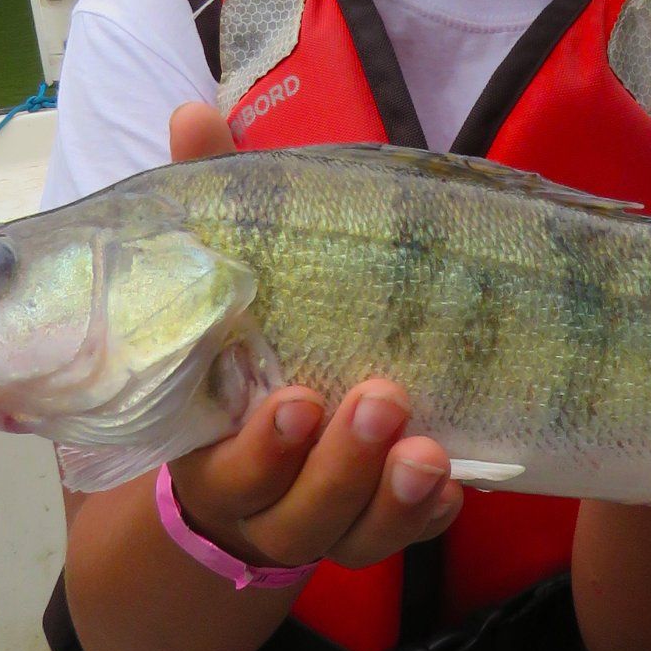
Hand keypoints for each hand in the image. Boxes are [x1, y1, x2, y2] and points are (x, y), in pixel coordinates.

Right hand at [160, 103, 464, 571]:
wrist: (258, 441)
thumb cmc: (242, 343)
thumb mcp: (226, 279)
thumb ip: (214, 207)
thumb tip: (194, 113)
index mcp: (212, 448)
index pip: (226, 469)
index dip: (262, 448)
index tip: (297, 399)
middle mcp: (264, 499)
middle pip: (296, 512)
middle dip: (341, 464)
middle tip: (381, 398)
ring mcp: (323, 518)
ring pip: (353, 533)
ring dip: (391, 496)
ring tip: (428, 450)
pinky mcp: (377, 521)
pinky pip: (406, 536)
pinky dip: (428, 515)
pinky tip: (456, 481)